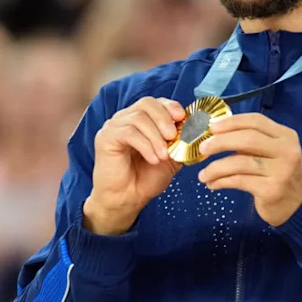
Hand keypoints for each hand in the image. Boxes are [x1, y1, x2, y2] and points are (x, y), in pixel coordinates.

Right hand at [83, 97, 184, 235]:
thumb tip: (196, 130)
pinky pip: (128, 133)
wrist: (127, 199)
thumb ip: (180, 142)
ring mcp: (113, 127)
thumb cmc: (146, 178)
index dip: (169, 106)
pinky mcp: (105, 138)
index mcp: (140, 120)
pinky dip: (145, 145)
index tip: (182, 117)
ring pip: (138, 118)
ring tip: (163, 156)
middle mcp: (125, 119)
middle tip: (173, 136)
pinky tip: (153, 159)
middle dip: (163, 117)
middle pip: (146, 103)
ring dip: (155, 137)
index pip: (155, 102)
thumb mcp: (170, 158)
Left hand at [197, 114, 301, 226]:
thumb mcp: (270, 152)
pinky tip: (213, 184)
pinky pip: (239, 181)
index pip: (256, 121)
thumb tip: (215, 134)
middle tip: (202, 149)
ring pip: (240, 162)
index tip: (212, 127)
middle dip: (220, 142)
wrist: (293, 204)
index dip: (232, 122)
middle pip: (247, 139)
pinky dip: (221, 181)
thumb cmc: (277, 173)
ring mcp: (281, 171)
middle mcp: (287, 151)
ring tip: (203, 175)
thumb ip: (250, 141)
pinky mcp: (272, 190)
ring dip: (215, 168)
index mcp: (286, 136)